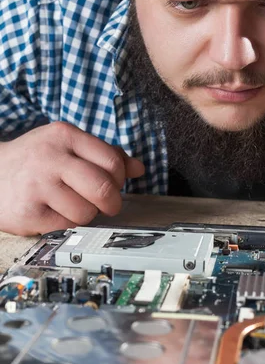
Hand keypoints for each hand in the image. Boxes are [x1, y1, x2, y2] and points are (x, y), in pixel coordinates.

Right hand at [0, 122, 144, 235]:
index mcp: (64, 135)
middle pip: (103, 189)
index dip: (119, 179)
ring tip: (72, 206)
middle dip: (112, 203)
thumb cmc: (36, 160)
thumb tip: (139, 168)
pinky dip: (67, 225)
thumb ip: (104, 154)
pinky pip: (66, 227)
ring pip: (86, 212)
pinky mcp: (27, 213)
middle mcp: (50, 157)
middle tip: (107, 205)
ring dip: (87, 215)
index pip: (112, 162)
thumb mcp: (67, 145)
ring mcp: (37, 186)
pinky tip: (54, 213)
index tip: (113, 184)